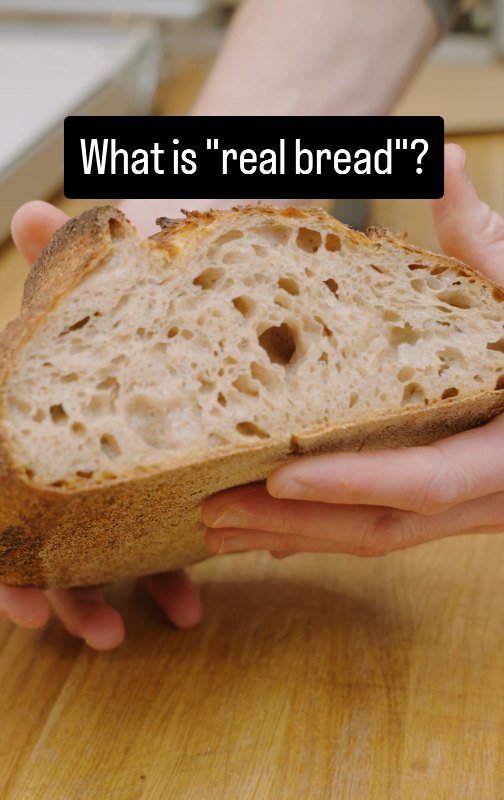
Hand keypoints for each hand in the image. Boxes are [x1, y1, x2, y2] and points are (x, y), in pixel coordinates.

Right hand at [0, 200, 202, 648]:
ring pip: (106, 545)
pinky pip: (161, 534)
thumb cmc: (141, 299)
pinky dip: (172, 569)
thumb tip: (28, 212)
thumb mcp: (105, 281)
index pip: (8, 498)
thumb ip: (63, 263)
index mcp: (40, 422)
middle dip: (70, 591)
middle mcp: (68, 456)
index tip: (23, 604)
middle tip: (99, 635)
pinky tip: (196, 599)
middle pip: (53, 538)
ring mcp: (113, 475)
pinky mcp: (161, 484)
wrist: (200, 302)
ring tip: (162, 625)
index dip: (7, 559)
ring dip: (126, 591)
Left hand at [203, 144, 503, 558]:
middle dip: (296, 525)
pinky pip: (384, 528)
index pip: (428, 480)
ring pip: (378, 538)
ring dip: (297, 536)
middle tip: (213, 514)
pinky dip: (324, 528)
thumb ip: (484, 239)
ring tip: (221, 527)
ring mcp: (472, 508)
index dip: (352, 480)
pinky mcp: (451, 505)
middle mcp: (494, 493)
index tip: (277, 475)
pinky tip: (272, 527)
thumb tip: (440, 155)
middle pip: (385, 527)